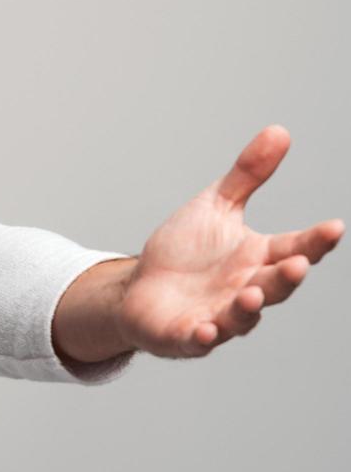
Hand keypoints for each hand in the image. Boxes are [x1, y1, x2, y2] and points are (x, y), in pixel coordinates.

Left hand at [118, 125, 342, 357]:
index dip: (314, 241)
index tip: (333, 227)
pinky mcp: (187, 335)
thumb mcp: (216, 207)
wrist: (141, 288)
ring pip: (242, 316)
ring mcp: (219, 315)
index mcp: (257, 258)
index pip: (294, 248)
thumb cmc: (185, 251)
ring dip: (248, 308)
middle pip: (275, 285)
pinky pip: (198, 340)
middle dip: (286, 278)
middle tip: (297, 264)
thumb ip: (247, 175)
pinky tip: (205, 330)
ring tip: (252, 295)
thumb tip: (279, 131)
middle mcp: (247, 289)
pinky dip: (203, 336)